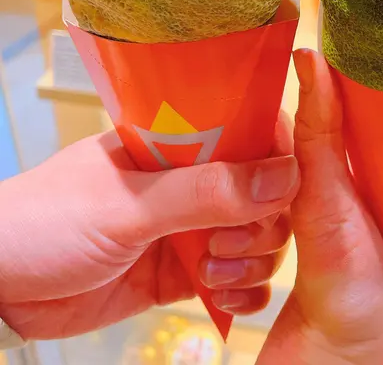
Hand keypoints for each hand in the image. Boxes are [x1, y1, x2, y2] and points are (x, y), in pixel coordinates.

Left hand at [0, 116, 298, 339]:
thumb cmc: (47, 222)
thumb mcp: (128, 204)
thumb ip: (205, 191)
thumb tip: (284, 176)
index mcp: (180, 142)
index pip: (251, 131)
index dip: (279, 155)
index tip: (289, 186)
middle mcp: (192, 180)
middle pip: (266, 191)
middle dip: (264, 221)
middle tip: (227, 243)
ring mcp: (190, 226)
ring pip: (257, 235)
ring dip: (253, 260)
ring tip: (214, 273)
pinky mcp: (183, 270)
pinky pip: (236, 276)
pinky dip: (243, 290)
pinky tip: (225, 297)